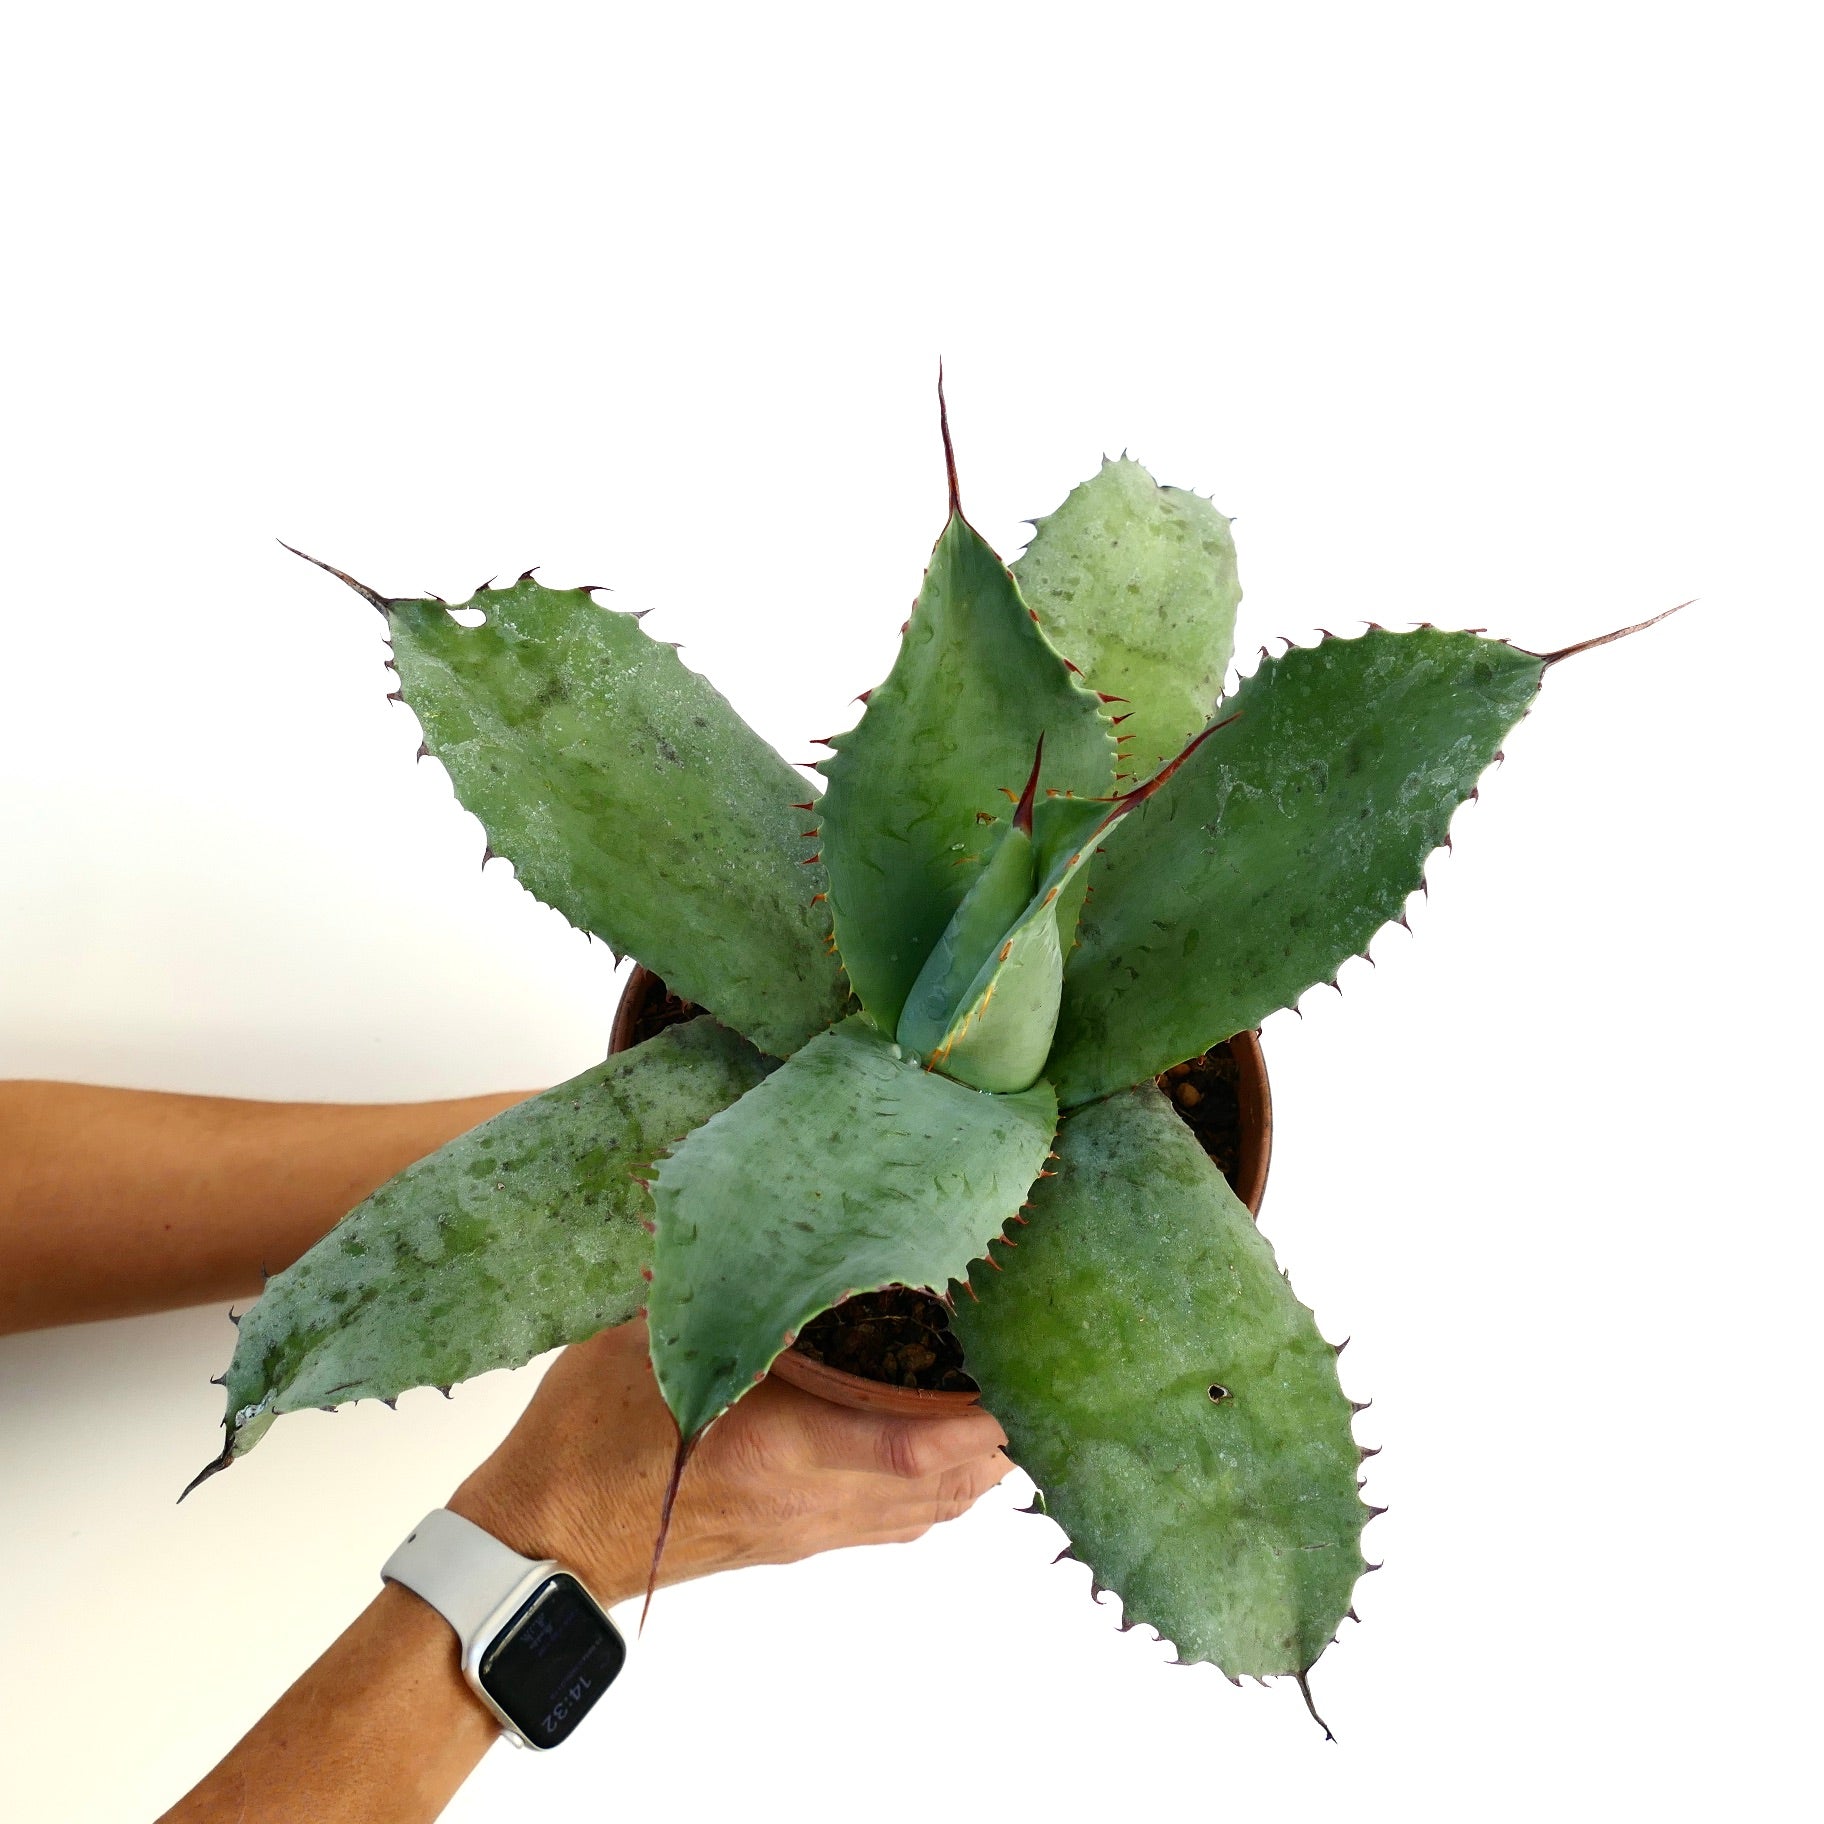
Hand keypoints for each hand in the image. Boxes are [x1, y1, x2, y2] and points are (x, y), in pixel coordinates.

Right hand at [450, 1318, 1011, 1603]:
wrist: (543, 1543)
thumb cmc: (584, 1440)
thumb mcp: (642, 1340)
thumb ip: (708, 1285)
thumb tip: (744, 1213)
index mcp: (777, 1450)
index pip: (910, 1450)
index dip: (980, 1425)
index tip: (1024, 1380)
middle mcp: (809, 1503)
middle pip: (941, 1488)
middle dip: (999, 1441)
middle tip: (1035, 1374)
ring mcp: (806, 1531)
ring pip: (925, 1513)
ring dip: (974, 1468)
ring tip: (1009, 1407)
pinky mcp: (793, 1543)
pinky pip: (893, 1525)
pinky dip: (937, 1491)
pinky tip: (948, 1453)